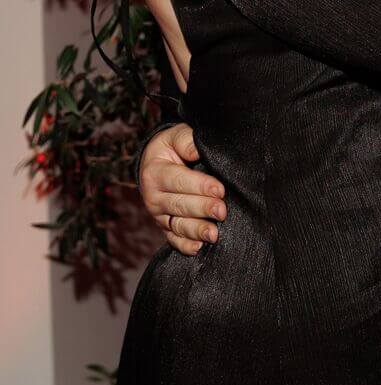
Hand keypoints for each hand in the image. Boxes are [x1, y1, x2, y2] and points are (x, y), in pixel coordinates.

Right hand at [138, 122, 225, 256]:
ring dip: (197, 231)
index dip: (200, 186)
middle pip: (179, 205)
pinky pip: (174, 240)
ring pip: (177, 225)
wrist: (156, 163)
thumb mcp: (175, 136)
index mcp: (155, 173)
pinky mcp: (165, 227)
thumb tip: (197, 149)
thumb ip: (186, 140)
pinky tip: (199, 248)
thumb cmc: (172, 148)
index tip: (220, 189)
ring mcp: (159, 215)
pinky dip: (185, 246)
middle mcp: (154, 197)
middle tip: (222, 211)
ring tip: (214, 235)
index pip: (178, 180)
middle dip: (202, 209)